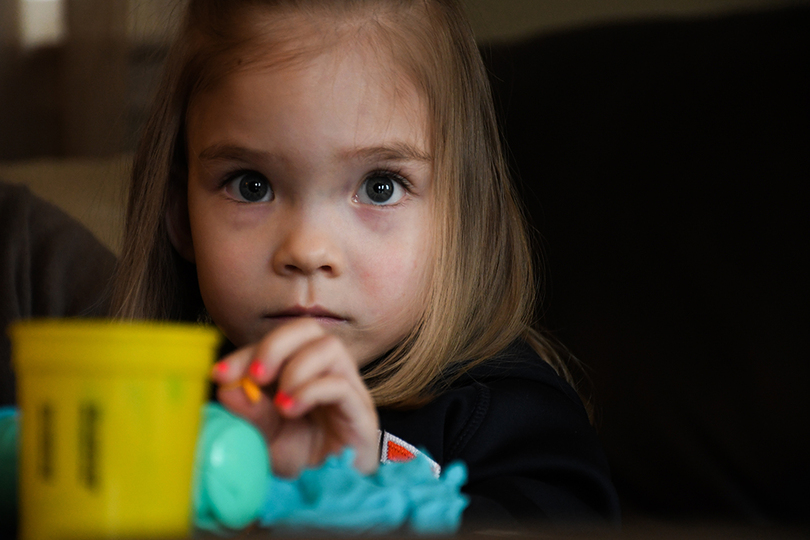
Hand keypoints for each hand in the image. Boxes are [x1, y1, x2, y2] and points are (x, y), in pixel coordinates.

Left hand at [211, 318, 378, 477]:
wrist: (336, 490)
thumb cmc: (305, 457)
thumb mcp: (267, 437)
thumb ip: (250, 414)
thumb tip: (227, 387)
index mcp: (302, 368)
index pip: (277, 341)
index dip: (246, 352)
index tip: (221, 374)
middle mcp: (327, 370)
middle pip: (307, 329)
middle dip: (275, 345)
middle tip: (255, 376)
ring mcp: (348, 387)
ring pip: (329, 347)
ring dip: (296, 368)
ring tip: (280, 403)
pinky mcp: (361, 411)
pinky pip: (340, 384)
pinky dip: (310, 392)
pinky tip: (292, 410)